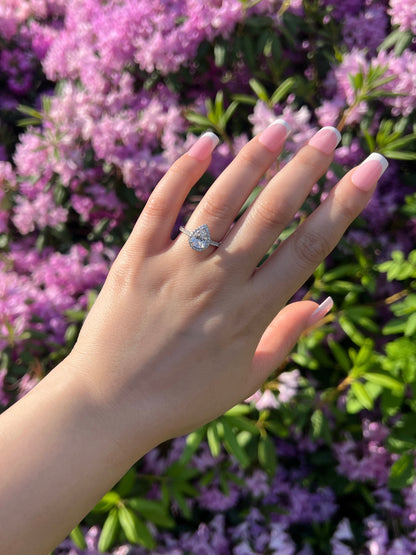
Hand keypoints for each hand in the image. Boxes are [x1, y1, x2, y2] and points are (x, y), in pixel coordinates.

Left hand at [69, 122, 386, 458]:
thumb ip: (285, 337)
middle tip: (330, 132)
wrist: (110, 407)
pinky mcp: (134, 260)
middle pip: (272, 213)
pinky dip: (183, 172)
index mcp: (251, 312)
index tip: (369, 168)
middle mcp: (218, 283)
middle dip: (307, 168)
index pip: (309, 247)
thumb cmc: (183, 398)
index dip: (344, 204)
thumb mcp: (246, 380)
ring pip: (221, 201)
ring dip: (253, 159)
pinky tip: (206, 143)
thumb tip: (324, 302)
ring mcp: (175, 268)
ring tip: (280, 126)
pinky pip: (161, 207)